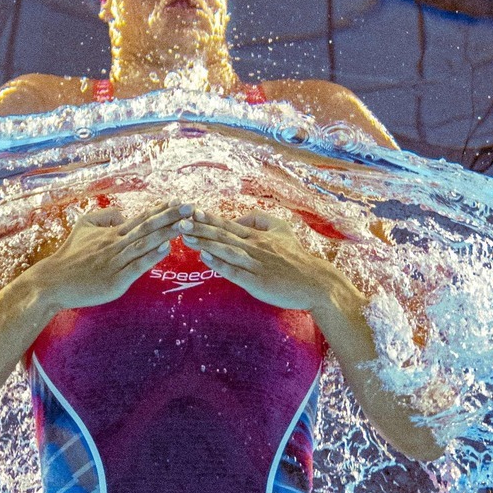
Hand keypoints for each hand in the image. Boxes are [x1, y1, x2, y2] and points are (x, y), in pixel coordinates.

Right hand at [29, 200, 190, 308]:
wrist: (53, 281)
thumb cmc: (69, 256)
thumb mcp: (83, 227)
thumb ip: (104, 217)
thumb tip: (123, 213)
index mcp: (112, 234)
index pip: (140, 219)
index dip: (161, 210)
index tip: (178, 201)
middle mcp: (116, 245)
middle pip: (147, 228)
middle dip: (170, 217)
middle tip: (191, 207)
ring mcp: (115, 262)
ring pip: (144, 244)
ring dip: (166, 233)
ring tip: (184, 224)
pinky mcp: (115, 280)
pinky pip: (135, 266)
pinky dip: (150, 257)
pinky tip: (165, 249)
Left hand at [179, 209, 347, 309]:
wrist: (316, 282)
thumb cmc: (297, 258)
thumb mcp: (282, 230)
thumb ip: (260, 220)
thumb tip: (238, 219)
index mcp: (258, 236)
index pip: (228, 225)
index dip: (207, 218)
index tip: (188, 210)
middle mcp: (254, 247)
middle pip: (222, 235)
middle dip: (198, 228)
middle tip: (177, 221)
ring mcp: (256, 264)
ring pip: (226, 250)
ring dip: (204, 242)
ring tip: (184, 236)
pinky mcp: (258, 281)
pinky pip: (236, 272)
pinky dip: (220, 264)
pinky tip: (205, 258)